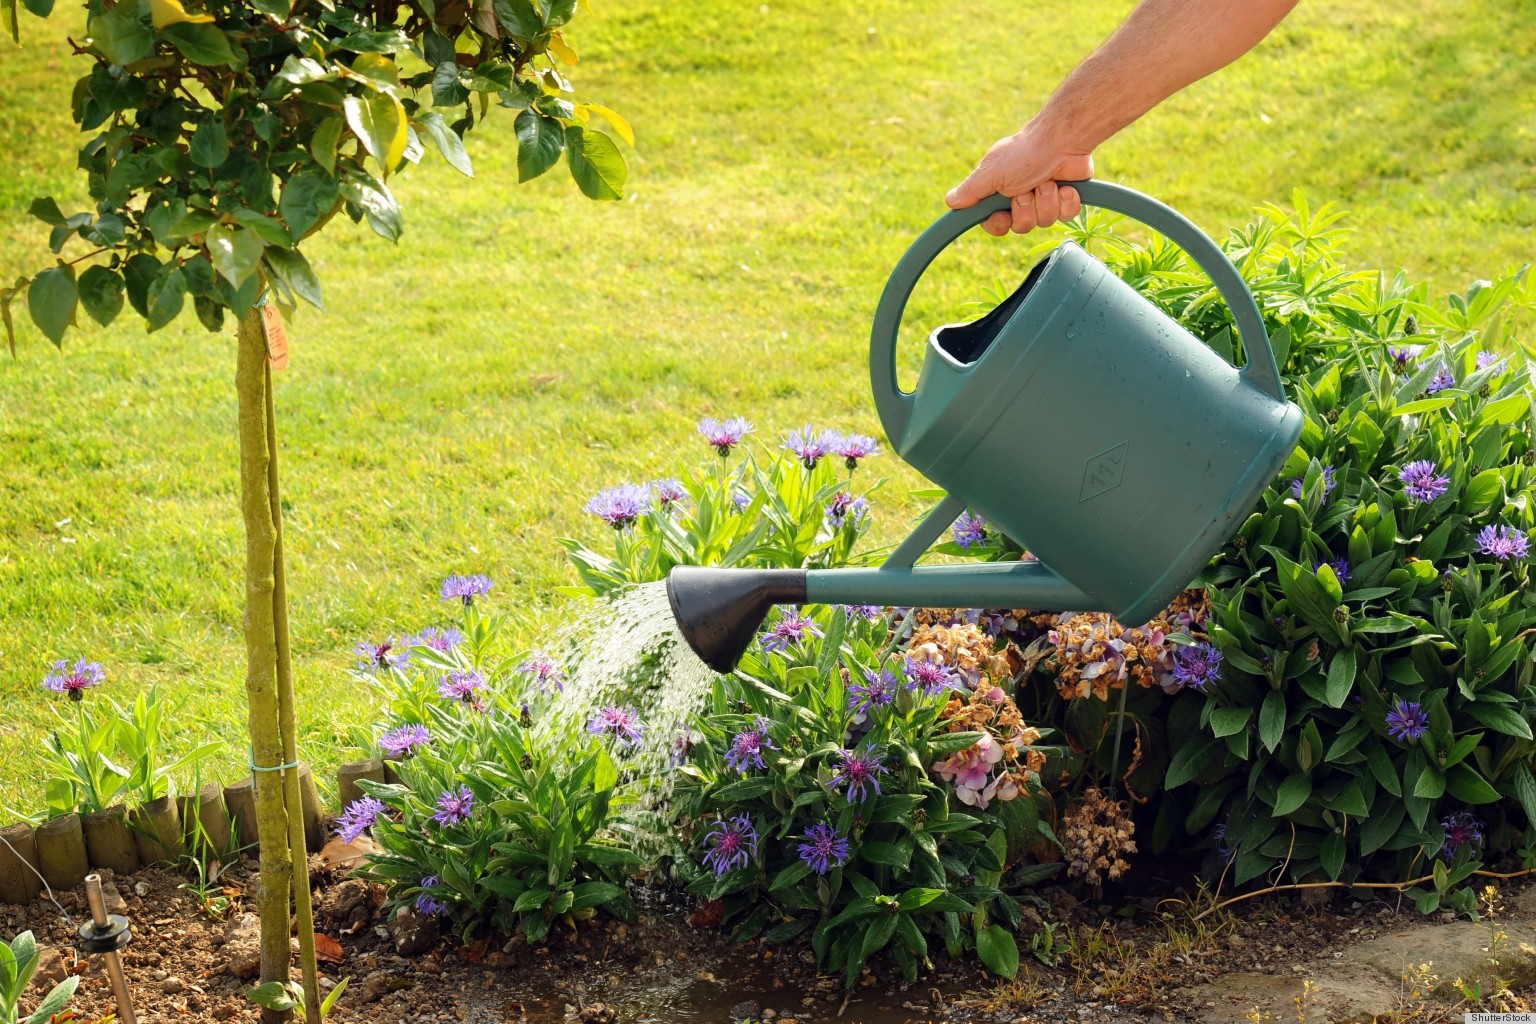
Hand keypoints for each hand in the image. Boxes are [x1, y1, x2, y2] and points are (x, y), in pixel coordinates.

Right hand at [946, 132, 1094, 236]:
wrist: (1061, 140)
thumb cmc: (1023, 153)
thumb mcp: (991, 172)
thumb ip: (970, 190)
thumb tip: (950, 201)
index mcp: (1000, 193)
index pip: (995, 224)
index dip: (1000, 223)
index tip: (1004, 215)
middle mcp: (1021, 198)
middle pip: (1021, 226)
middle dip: (1026, 208)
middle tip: (1028, 188)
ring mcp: (1045, 199)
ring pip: (1045, 222)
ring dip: (1046, 200)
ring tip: (1047, 181)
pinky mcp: (1067, 199)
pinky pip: (1066, 215)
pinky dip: (1067, 200)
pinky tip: (1065, 186)